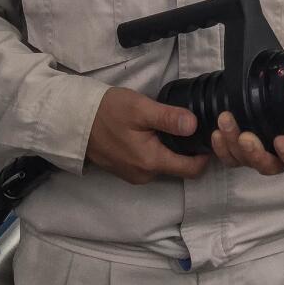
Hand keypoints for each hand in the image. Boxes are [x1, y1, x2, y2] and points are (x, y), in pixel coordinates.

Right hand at [86, 87, 208, 184]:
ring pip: (165, 165)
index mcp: (151, 162)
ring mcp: (134, 175)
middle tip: (194, 125)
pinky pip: (151, 164)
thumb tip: (195, 125)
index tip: (210, 136)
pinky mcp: (126, 170)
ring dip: (172, 150)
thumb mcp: (140, 108)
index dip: (205, 155)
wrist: (73, 120)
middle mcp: (145, 175)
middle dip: (189, 151)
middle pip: (180, 167)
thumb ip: (168, 118)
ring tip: (173, 127)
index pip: (192, 170)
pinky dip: (157, 151)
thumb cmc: (107, 111)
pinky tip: (154, 133)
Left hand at [209, 111, 283, 175]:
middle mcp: (280, 156)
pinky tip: (216, 133)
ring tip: (225, 123)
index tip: (281, 140)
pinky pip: (229, 157)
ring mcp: (258, 153)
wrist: (278, 90)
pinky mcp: (239, 148)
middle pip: (269, 167)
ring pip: (245, 160)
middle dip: (255, 154)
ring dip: (232, 145)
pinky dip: (221, 147)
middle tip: (245, 137)